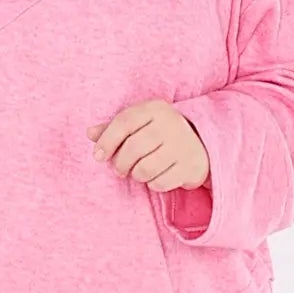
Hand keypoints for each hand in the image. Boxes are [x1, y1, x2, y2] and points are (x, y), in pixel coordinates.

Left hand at [87, 101, 208, 193]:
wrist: (203, 144)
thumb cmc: (161, 134)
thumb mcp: (140, 125)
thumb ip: (115, 128)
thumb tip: (90, 133)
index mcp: (155, 109)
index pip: (124, 122)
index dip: (107, 141)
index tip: (98, 156)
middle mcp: (171, 123)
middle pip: (133, 148)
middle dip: (120, 163)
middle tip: (120, 169)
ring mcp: (183, 145)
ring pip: (145, 169)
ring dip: (136, 175)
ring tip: (140, 171)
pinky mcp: (191, 165)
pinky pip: (159, 182)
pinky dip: (153, 184)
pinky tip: (157, 176)